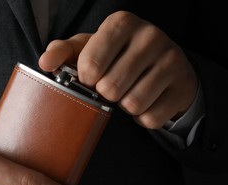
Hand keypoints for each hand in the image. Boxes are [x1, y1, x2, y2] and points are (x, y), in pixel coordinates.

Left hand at [39, 11, 197, 128]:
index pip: (91, 64)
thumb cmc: (116, 55)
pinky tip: (146, 101)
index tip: (90, 77)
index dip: (85, 79)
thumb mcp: (88, 47)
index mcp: (122, 23)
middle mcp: (150, 36)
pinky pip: (151, 118)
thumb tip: (45, 63)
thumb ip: (63, 52)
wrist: (162, 64)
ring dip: (125, 106)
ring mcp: (171, 60)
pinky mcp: (182, 86)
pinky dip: (142, 117)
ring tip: (128, 91)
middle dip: (106, 94)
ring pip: (133, 105)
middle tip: (111, 86)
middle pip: (111, 88)